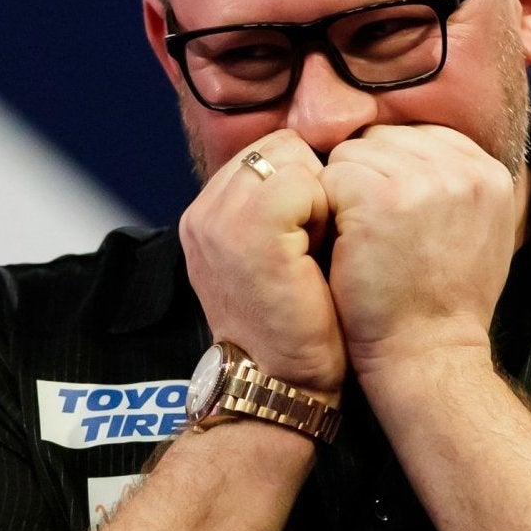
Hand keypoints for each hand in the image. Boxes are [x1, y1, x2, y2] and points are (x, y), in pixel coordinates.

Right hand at [179, 129, 344, 395]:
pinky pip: (305, 180)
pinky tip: (321, 251)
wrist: (277, 386)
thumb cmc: (292, 331)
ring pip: (293, 156)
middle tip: (318, 242)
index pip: (268, 151)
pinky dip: (326, 209)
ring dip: (319, 195)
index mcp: (207, 216)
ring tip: (317, 248)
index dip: (303, 182)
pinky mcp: (252, 229)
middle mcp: (205, 211)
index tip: (310, 236)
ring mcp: (222, 218)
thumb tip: (323, 168)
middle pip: (281, 145)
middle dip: (312, 181)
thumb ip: (277, 213)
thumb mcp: (272, 263)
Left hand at [322, 124, 519, 386]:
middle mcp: (463, 169)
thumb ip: (458, 185)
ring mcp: (422, 181)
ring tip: (363, 241)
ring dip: (344, 192)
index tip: (396, 220)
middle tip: (376, 234)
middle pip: (384, 138)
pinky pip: (331, 175)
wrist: (428, 356)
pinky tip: (344, 246)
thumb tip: (419, 146)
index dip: (395, 174)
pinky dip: (327, 209)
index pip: (420, 137)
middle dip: (369, 177)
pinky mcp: (378, 197)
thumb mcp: (480, 233)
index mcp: (490, 173)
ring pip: (354, 153)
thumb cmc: (443, 305)